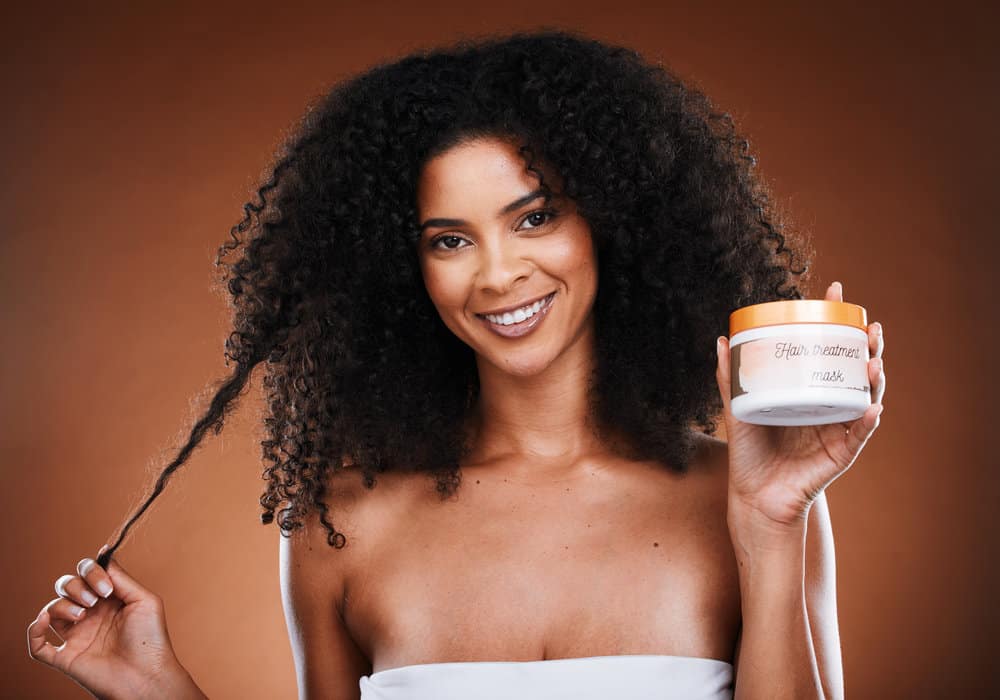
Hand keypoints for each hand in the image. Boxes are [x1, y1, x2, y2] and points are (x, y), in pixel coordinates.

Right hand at [27, 546, 189, 698]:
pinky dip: (34, 630)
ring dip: (62, 604)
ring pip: (51, 609)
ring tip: (83, 614)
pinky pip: (37, 645)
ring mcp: (77, 635)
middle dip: (76, 586)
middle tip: (94, 600)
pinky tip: (45, 621)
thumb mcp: (144, 600)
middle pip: (67, 586)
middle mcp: (91, 614)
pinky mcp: (66, 657)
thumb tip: (102, 558)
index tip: (106, 587)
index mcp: (109, 599)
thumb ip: (121, 578)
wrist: (147, 675)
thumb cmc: (151, 639)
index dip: (91, 572)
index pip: (87, 574)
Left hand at [715, 281, 885, 528]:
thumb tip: (723, 340)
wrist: (754, 495)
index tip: (835, 291)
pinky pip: (860, 434)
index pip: (826, 349)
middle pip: (855, 367)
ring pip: (866, 395)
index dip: (836, 321)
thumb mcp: (737, 409)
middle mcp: (828, 405)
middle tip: (868, 327)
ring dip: (873, 377)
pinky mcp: (842, 453)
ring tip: (872, 359)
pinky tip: (871, 406)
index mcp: (807, 390)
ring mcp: (839, 428)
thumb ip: (731, 378)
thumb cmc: (750, 453)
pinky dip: (867, 420)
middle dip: (868, 344)